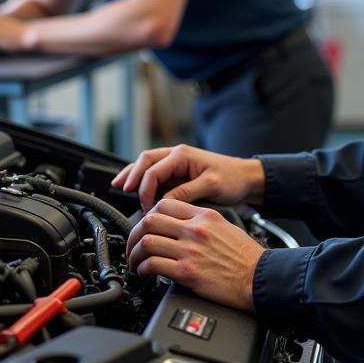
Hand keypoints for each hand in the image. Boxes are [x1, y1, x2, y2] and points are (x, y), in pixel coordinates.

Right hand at [111, 144, 264, 212]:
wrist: (246, 179)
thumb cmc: (232, 179)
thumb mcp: (210, 186)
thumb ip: (186, 193)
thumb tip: (163, 203)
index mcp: (183, 155)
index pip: (154, 170)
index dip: (146, 189)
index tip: (147, 207)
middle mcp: (176, 156)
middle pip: (145, 161)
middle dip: (132, 176)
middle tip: (122, 191)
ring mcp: (175, 165)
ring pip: (146, 166)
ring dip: (132, 175)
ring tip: (117, 186)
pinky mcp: (177, 175)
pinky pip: (154, 175)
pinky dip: (141, 180)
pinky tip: (132, 188)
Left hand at [126, 200, 263, 310]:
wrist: (260, 278)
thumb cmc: (246, 257)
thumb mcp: (225, 227)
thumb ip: (202, 223)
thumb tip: (180, 227)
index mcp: (204, 215)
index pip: (165, 204)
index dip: (148, 214)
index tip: (145, 226)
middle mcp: (194, 229)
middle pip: (149, 220)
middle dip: (134, 234)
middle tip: (133, 246)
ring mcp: (190, 250)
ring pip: (146, 242)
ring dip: (135, 254)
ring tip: (135, 263)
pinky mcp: (187, 272)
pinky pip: (153, 265)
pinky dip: (143, 269)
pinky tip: (145, 274)